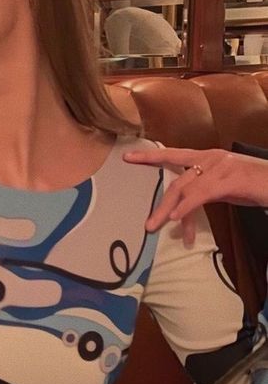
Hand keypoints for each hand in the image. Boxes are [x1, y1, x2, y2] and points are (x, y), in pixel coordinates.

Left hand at [123, 147, 267, 244]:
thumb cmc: (256, 185)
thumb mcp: (224, 187)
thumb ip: (203, 192)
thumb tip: (183, 208)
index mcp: (207, 157)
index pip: (173, 155)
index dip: (150, 156)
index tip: (128, 158)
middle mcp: (211, 158)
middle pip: (177, 181)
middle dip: (160, 205)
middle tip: (148, 225)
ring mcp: (221, 167)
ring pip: (185, 189)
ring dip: (169, 211)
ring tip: (157, 228)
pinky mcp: (232, 179)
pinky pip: (203, 194)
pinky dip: (188, 206)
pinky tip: (178, 218)